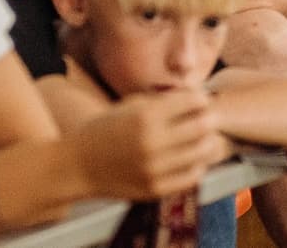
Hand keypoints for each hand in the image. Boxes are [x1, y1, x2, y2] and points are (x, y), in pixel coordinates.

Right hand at [75, 90, 227, 199]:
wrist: (79, 165)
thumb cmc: (107, 129)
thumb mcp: (131, 104)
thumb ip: (164, 100)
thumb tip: (199, 97)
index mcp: (145, 116)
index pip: (194, 101)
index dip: (201, 98)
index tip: (199, 101)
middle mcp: (152, 142)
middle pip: (203, 125)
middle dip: (208, 118)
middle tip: (204, 118)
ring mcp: (154, 169)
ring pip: (202, 151)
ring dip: (206, 141)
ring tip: (200, 137)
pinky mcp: (154, 189)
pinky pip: (192, 176)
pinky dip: (197, 164)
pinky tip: (190, 157)